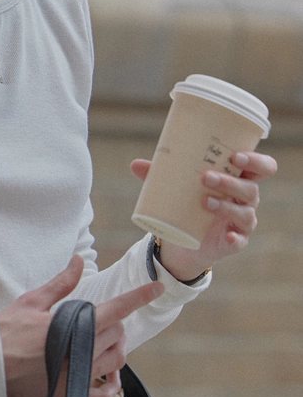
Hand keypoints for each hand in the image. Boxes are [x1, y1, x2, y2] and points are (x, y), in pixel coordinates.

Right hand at [0, 254, 163, 396]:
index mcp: (73, 325)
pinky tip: (106, 374)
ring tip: (100, 340)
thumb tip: (78, 261)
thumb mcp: (32, 301)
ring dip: (114, 347)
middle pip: (117, 334)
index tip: (157, 288)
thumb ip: (61, 283)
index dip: (139, 297)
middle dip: (115, 323)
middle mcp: (81, 352)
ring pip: (115, 360)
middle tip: (99, 317)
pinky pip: (104, 394)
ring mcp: (78, 376)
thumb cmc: (6, 332)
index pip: (116, 309)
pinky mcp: (71, 395)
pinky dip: (111, 384)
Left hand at [131, 151, 276, 280]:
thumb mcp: (174, 186)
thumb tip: (135, 165)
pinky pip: (240, 240)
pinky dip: (235, 238)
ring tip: (203, 201)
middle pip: (251, 188)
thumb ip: (157, 174)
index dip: (256, 160)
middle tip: (206, 176)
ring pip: (245, 212)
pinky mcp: (234, 241)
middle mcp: (245, 199)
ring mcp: (241, 221)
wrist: (181, 238)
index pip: (261, 167)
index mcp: (238, 178)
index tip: (236, 155)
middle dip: (231, 181)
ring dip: (226, 205)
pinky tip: (227, 235)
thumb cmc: (186, 200)